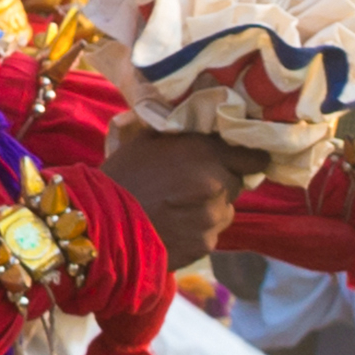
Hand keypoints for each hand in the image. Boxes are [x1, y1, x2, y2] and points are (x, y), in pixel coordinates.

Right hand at [99, 118, 239, 263]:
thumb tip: (202, 109)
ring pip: (225, 211)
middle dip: (222, 182)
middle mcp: (217, 183)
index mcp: (205, 152)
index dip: (247, 159)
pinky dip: (198, 231)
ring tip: (180, 208)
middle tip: (195, 183)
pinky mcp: (205, 245)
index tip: (239, 160)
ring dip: (211, 208)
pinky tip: (174, 227)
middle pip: (236, 183)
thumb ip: (181, 129)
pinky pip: (210, 234)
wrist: (101, 225)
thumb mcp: (147, 138)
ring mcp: (213, 218)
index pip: (253, 157)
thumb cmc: (121, 175)